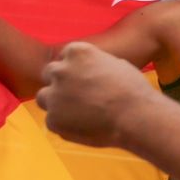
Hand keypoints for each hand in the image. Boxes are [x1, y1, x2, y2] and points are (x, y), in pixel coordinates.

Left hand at [36, 42, 153, 147]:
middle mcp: (60, 70)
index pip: (64, 56)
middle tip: (78, 96)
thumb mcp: (115, 64)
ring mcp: (54, 95)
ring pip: (44, 97)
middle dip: (61, 83)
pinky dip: (64, 124)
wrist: (135, 116)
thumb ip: (94, 65)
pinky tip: (84, 127)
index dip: (74, 68)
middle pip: (50, 73)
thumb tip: (89, 71)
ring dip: (56, 102)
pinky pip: (53, 121)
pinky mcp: (53, 120)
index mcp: (76, 51)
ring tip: (79, 113)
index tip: (84, 79)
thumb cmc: (132, 89)